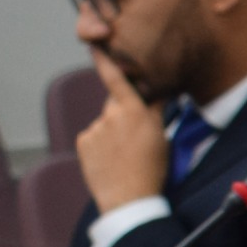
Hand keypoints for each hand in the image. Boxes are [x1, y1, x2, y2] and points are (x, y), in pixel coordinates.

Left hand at [75, 49, 171, 213]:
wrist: (128, 200)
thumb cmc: (152, 171)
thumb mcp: (163, 137)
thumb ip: (154, 112)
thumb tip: (153, 94)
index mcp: (134, 111)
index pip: (117, 78)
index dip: (105, 59)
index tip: (94, 45)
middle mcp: (111, 115)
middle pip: (116, 103)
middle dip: (124, 112)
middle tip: (136, 138)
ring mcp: (95, 128)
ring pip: (106, 122)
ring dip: (113, 133)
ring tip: (124, 157)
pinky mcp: (84, 142)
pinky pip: (93, 137)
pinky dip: (101, 145)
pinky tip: (110, 161)